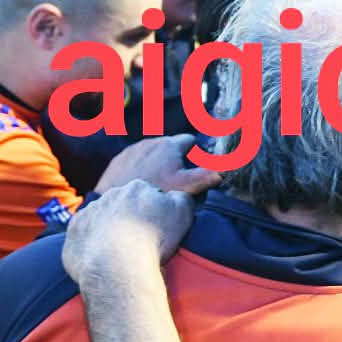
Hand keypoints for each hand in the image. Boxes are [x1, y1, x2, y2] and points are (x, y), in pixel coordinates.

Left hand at [63, 179, 194, 289]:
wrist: (117, 265)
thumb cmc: (153, 240)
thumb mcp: (182, 213)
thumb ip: (181, 198)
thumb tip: (175, 195)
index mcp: (137, 188)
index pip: (148, 194)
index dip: (155, 211)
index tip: (158, 228)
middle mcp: (110, 195)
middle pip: (123, 204)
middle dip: (130, 217)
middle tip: (139, 240)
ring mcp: (89, 212)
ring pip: (102, 218)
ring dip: (110, 229)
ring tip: (120, 251)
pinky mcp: (74, 230)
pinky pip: (84, 233)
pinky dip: (92, 242)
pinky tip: (103, 256)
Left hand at [95, 134, 221, 195]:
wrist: (117, 201)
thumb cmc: (155, 192)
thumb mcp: (185, 186)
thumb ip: (206, 176)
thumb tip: (224, 169)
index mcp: (170, 145)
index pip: (189, 140)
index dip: (196, 152)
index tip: (196, 164)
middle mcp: (151, 141)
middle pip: (170, 146)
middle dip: (176, 158)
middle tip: (177, 178)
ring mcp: (133, 149)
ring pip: (151, 152)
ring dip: (157, 162)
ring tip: (158, 182)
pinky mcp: (119, 160)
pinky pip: (134, 160)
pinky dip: (140, 168)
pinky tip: (140, 183)